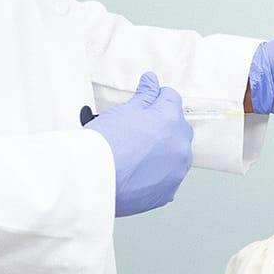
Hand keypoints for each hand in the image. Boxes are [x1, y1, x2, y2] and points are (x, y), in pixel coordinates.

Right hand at [85, 72, 192, 216]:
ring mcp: (176, 171)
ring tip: (135, 154)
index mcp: (171, 121)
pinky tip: (137, 173)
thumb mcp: (124, 111)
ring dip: (162, 152)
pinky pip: (167, 178)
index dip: (154, 99)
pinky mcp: (167, 192)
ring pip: (175, 154)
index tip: (144, 105)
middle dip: (162, 126)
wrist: (93, 179)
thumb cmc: (105, 144)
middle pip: (177, 127)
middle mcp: (180, 146)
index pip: (171, 99)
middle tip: (137, 131)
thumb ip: (144, 96)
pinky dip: (157, 175)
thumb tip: (151, 82)